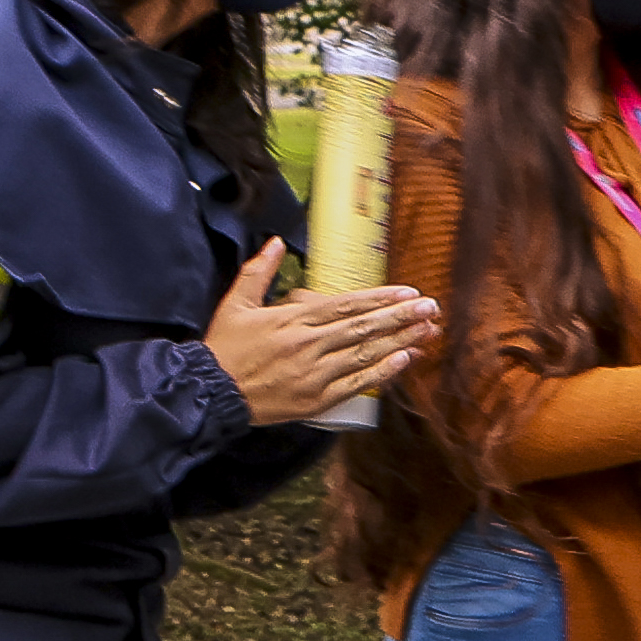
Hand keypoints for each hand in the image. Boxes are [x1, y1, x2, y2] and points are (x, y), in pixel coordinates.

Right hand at [206, 241, 439, 425]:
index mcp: (293, 319)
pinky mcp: (317, 399)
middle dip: (401, 316)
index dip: (380, 298)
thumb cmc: (224, 346)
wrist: (208, 391)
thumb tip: (274, 241)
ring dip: (400, 341)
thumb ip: (259, 271)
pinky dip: (382, 372)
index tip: (409, 292)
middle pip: (363, 327)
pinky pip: (356, 384)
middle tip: (432, 307)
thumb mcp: (236, 303)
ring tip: (428, 330)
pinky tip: (405, 360)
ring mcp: (315, 373)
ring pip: (365, 354)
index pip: (346, 305)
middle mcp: (309, 344)